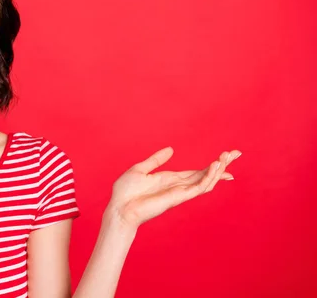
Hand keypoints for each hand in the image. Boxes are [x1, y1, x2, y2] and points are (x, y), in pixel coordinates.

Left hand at [107, 147, 241, 228]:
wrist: (119, 208)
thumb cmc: (126, 192)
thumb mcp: (140, 169)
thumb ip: (156, 159)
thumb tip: (171, 149)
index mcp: (171, 179)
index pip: (197, 172)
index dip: (212, 166)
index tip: (227, 157)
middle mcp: (178, 186)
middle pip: (206, 175)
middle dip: (222, 165)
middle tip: (237, 153)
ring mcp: (179, 193)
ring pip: (205, 181)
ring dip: (218, 169)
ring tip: (227, 157)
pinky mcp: (178, 198)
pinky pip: (197, 188)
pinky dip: (207, 178)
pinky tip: (215, 168)